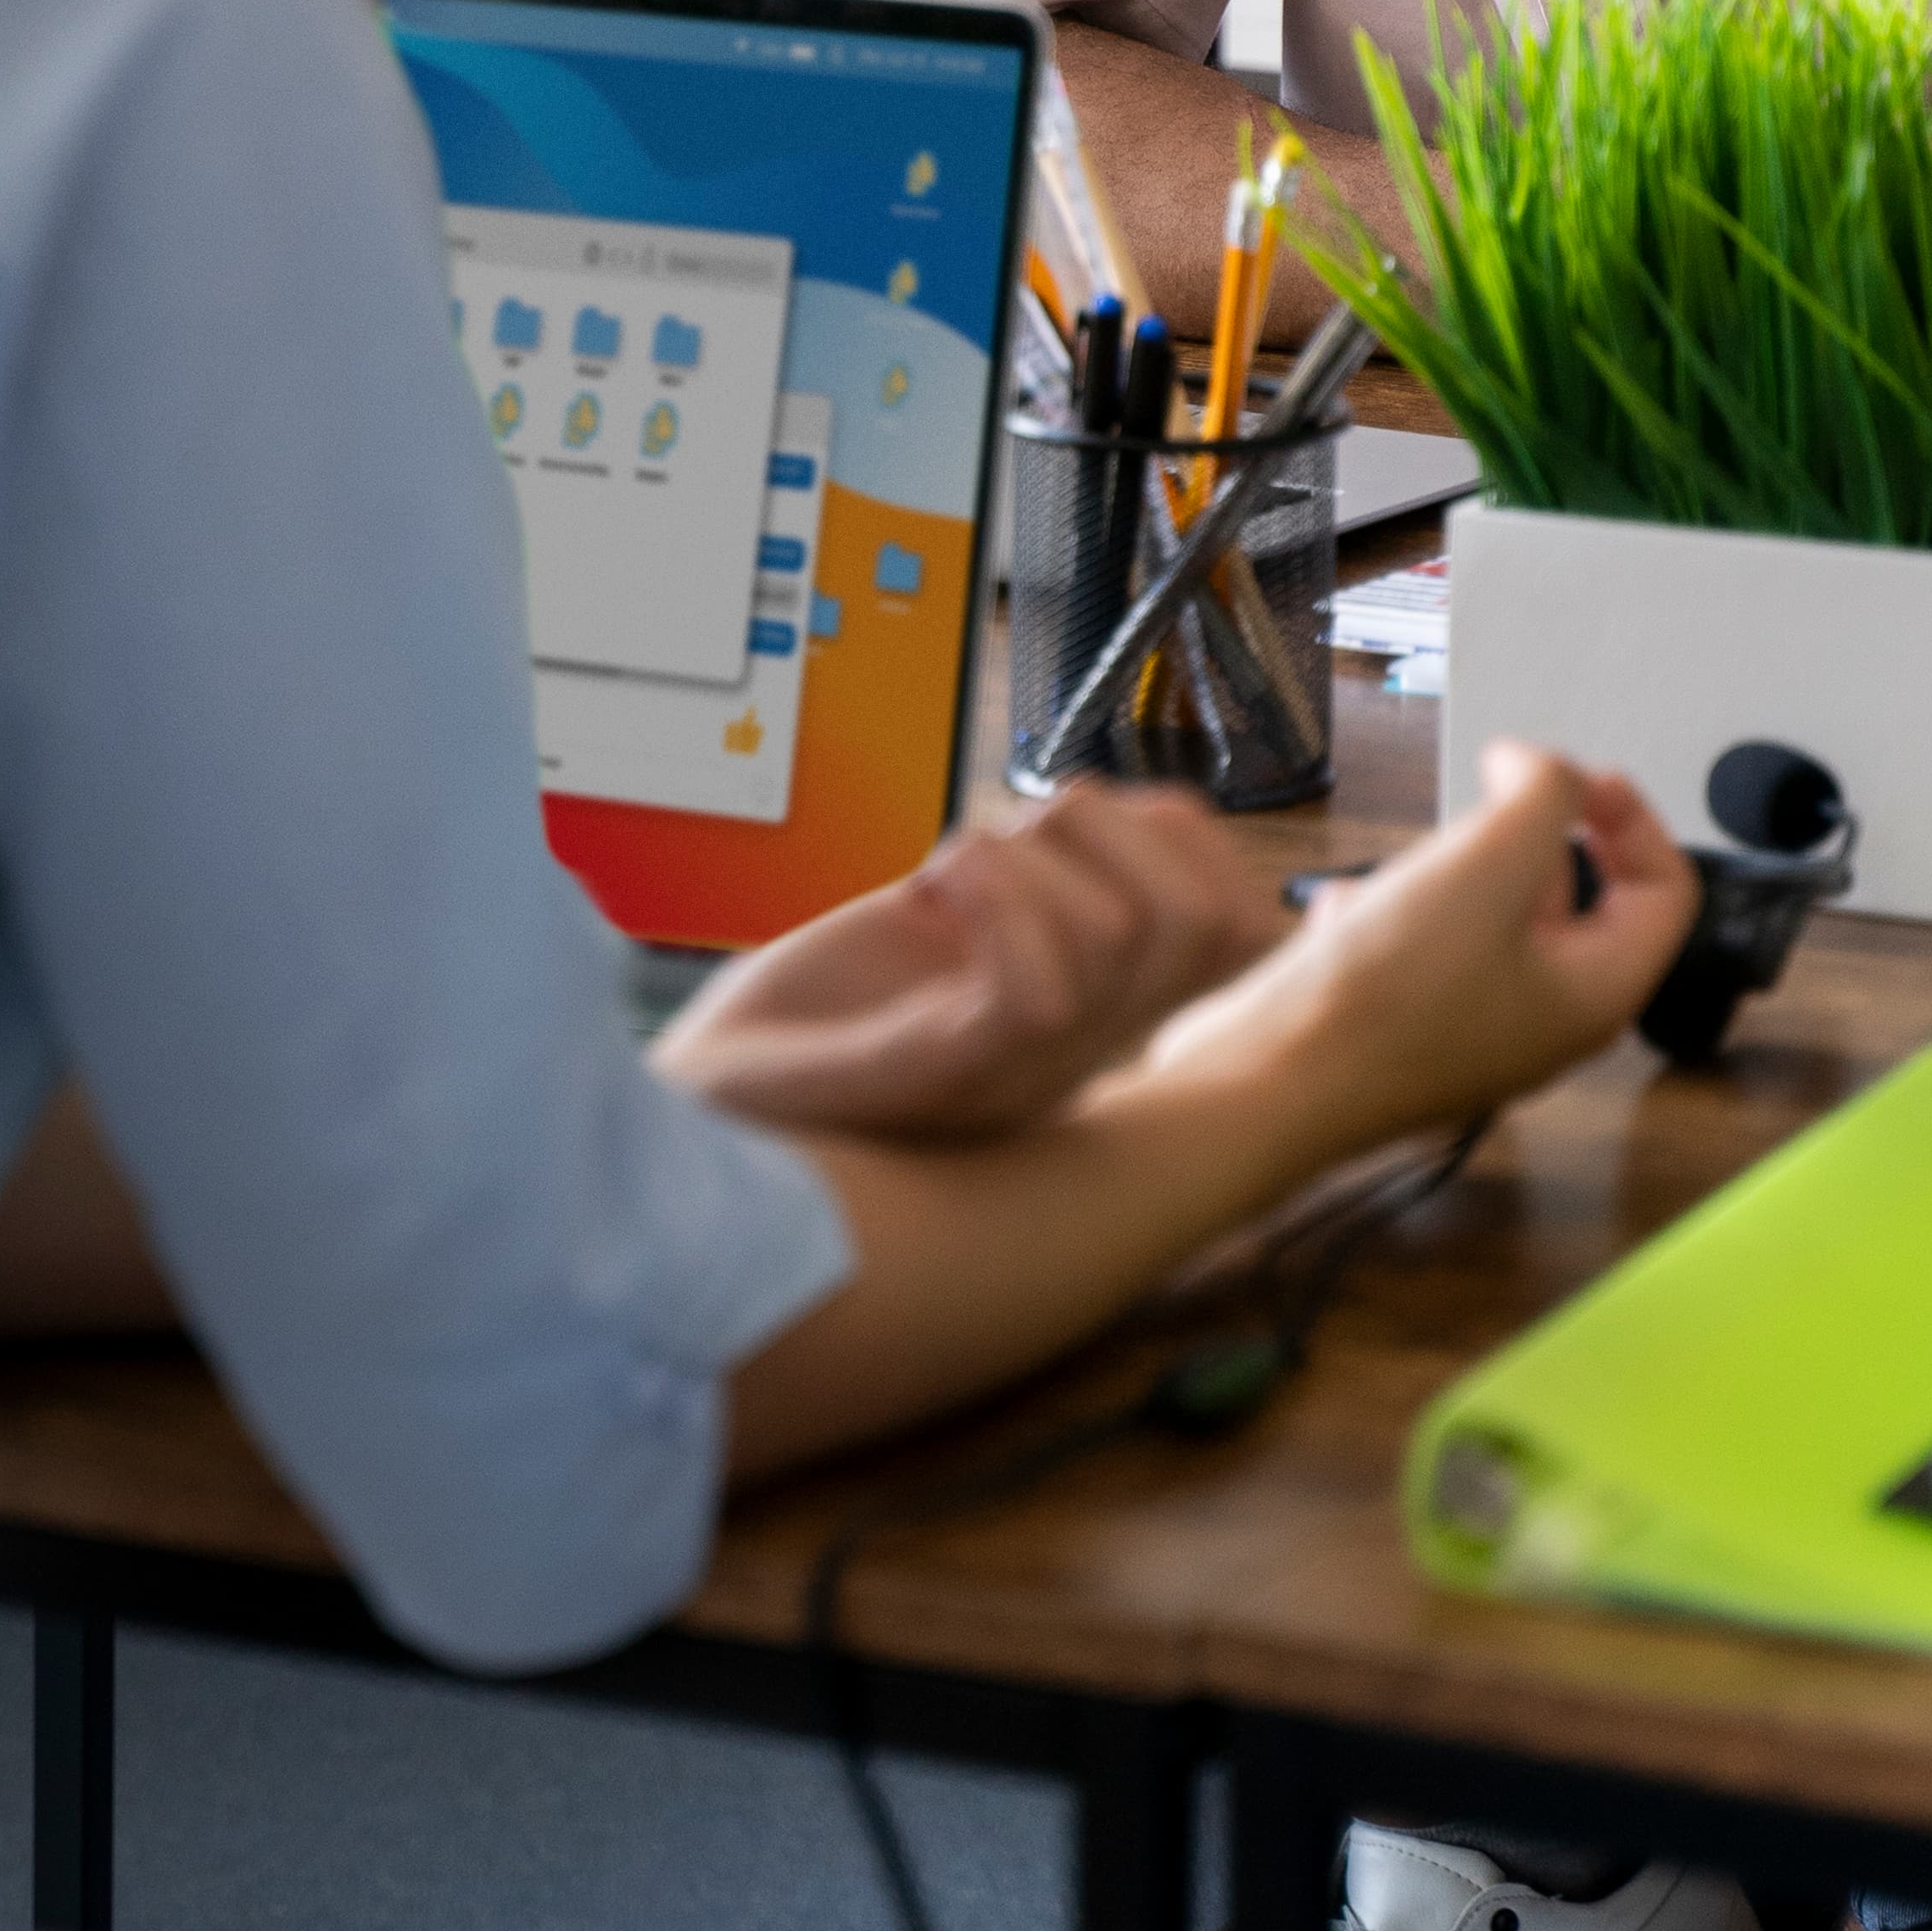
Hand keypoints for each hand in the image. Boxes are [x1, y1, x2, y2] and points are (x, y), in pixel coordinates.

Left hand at [651, 780, 1290, 1141]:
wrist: (694, 1122)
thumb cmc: (810, 1026)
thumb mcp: (939, 933)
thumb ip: (1025, 887)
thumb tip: (1091, 808)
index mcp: (1093, 1012)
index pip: (1237, 922)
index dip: (1183, 835)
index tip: (1064, 815)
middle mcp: (1076, 1055)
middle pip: (1200, 919)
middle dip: (1104, 824)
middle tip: (999, 836)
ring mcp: (1016, 1075)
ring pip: (1121, 936)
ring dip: (1027, 855)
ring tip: (950, 868)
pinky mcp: (940, 1080)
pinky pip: (1034, 996)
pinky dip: (990, 897)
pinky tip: (926, 889)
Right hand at [1221, 744, 1698, 1160]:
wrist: (1266, 1084)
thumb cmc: (1380, 1004)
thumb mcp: (1486, 863)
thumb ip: (1544, 796)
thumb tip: (1546, 771)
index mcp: (1593, 995)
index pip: (1666, 892)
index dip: (1632, 818)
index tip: (1577, 777)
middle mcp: (1542, 1019)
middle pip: (1579, 898)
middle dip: (1531, 836)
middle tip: (1487, 803)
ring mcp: (1472, 1027)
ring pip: (1493, 914)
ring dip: (1453, 869)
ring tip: (1407, 866)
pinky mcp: (1407, 1026)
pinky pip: (1421, 944)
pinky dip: (1391, 911)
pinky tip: (1349, 912)